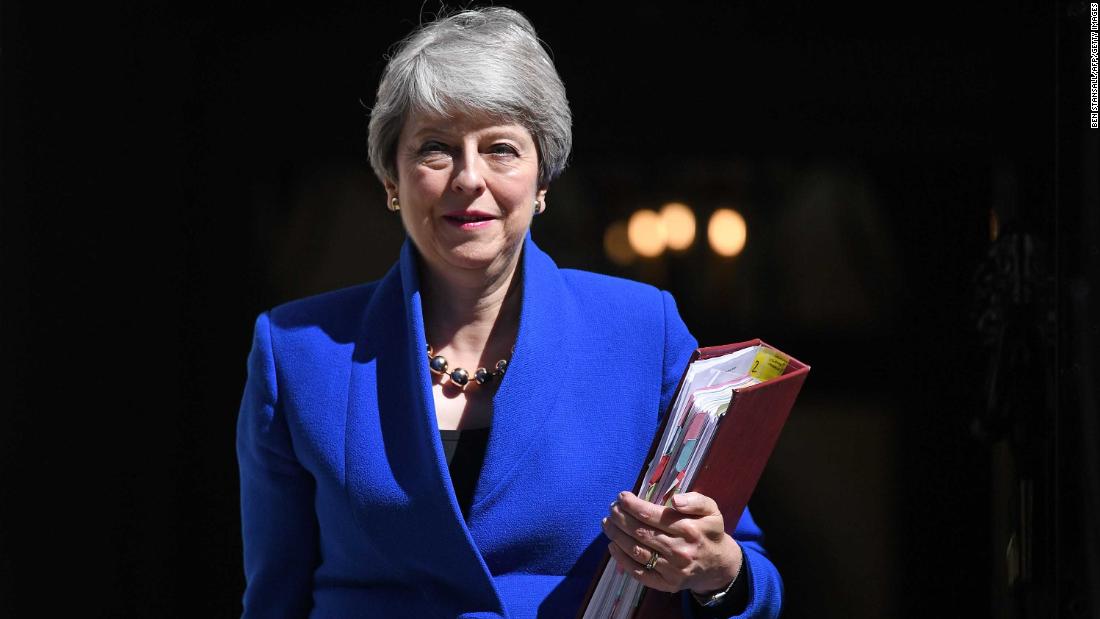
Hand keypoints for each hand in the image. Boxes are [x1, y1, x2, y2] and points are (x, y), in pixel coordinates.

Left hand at [601, 491, 742, 594]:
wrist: (719, 565)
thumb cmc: (709, 532)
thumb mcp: (711, 510)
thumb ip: (696, 500)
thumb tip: (675, 501)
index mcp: (689, 529)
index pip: (652, 515)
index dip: (632, 505)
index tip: (621, 497)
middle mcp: (680, 550)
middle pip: (641, 532)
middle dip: (621, 518)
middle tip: (611, 508)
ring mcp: (672, 569)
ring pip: (637, 551)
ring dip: (617, 536)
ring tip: (607, 524)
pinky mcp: (667, 584)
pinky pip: (640, 573)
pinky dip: (623, 560)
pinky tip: (613, 546)